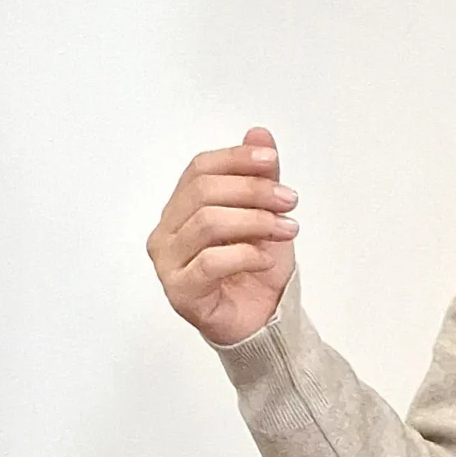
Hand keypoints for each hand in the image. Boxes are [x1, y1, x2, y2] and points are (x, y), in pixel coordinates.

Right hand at [146, 125, 297, 346]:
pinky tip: (266, 258)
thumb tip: (259, 134)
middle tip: (289, 200)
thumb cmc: (256, 271)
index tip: (271, 161)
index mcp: (181, 208)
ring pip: (207, 223)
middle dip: (253, 190)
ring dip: (255, 221)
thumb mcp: (266, 215)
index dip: (236, 159)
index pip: (200, 168)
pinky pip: (210, 262)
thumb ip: (259, 177)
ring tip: (286, 230)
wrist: (261, 322)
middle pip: (203, 191)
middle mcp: (166, 232)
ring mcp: (168, 263)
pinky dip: (245, 255)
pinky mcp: (180, 292)